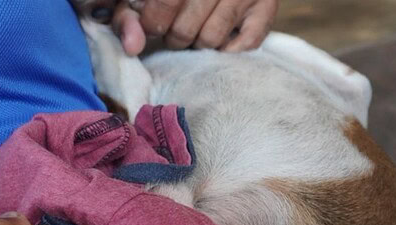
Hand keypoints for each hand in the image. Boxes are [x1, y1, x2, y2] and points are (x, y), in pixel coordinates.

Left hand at [98, 0, 277, 54]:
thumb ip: (129, 15)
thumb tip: (132, 47)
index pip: (166, 2)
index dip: (152, 22)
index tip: (153, 26)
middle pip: (185, 29)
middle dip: (174, 37)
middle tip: (175, 30)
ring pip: (210, 40)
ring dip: (198, 44)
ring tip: (196, 32)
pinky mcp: (266, 7)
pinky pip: (243, 45)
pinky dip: (227, 50)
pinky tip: (220, 38)